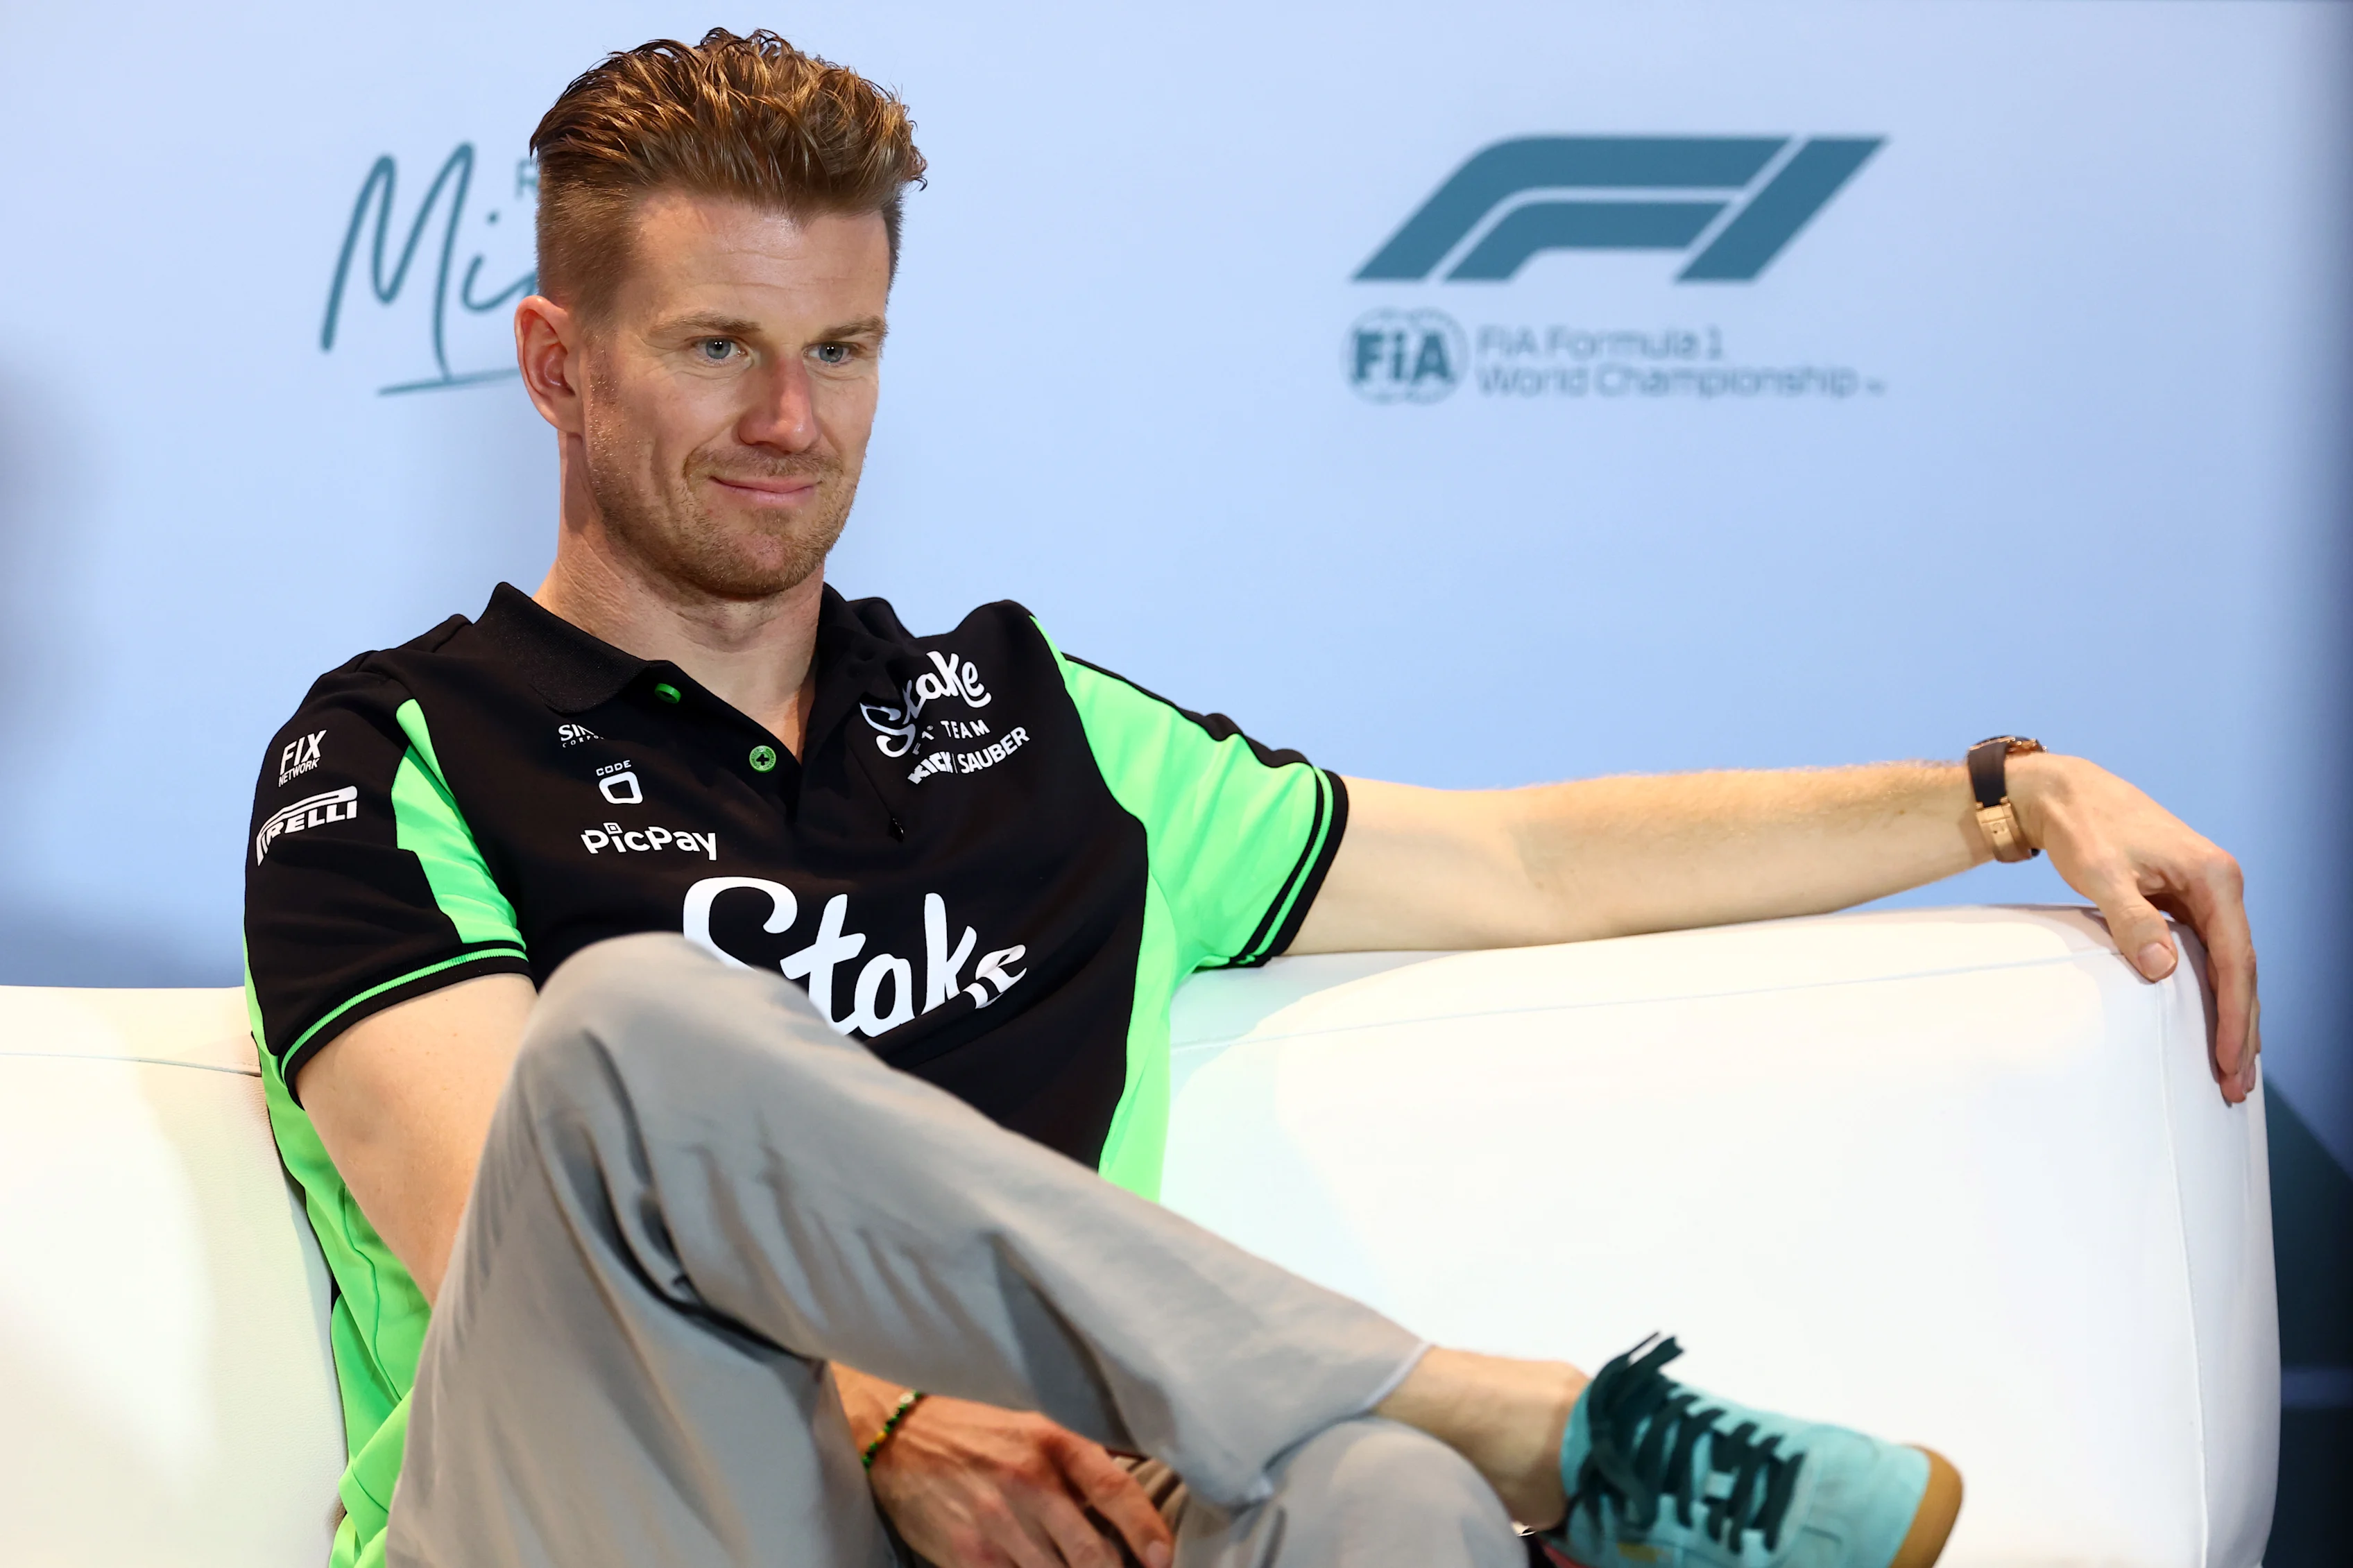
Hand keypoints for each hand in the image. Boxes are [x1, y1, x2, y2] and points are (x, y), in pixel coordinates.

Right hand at [865, 1393, 1172, 1567]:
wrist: (900, 1438)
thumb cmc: (978, 1434)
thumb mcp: (1036, 1429)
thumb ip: (1083, 1463)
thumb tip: (1137, 1494)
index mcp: (1053, 1443)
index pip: (1115, 1491)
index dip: (1147, 1531)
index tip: (1164, 1560)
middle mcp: (1029, 1482)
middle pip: (1093, 1554)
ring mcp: (997, 1523)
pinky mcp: (968, 1556)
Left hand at [2009, 753, 2258, 1102]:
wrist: (2061, 793)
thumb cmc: (2081, 826)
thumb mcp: (2101, 873)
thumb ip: (2133, 920)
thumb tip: (2164, 969)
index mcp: (2213, 877)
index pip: (2236, 959)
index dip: (2236, 1014)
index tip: (2231, 1059)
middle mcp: (2219, 884)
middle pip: (2241, 969)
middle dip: (2242, 1027)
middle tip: (2235, 1083)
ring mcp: (2203, 893)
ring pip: (2227, 964)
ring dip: (2230, 1014)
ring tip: (2229, 1066)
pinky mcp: (2182, 899)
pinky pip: (2206, 953)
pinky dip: (2209, 989)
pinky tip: (2207, 1021)